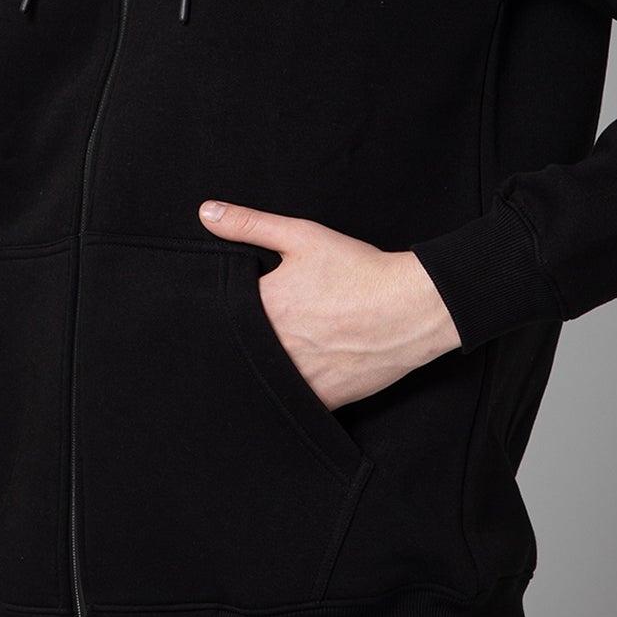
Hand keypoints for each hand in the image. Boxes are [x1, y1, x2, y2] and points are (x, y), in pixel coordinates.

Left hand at [197, 199, 461, 408]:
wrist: (410, 309)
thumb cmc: (358, 271)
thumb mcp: (302, 236)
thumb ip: (250, 224)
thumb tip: (206, 213)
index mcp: (261, 307)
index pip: (221, 316)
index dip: (224, 313)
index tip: (235, 309)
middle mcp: (273, 347)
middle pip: (240, 350)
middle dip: (246, 341)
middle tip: (269, 329)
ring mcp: (296, 379)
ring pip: (264, 379)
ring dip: (266, 368)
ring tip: (288, 350)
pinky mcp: (321, 400)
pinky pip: (292, 403)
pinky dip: (291, 392)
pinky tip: (301, 374)